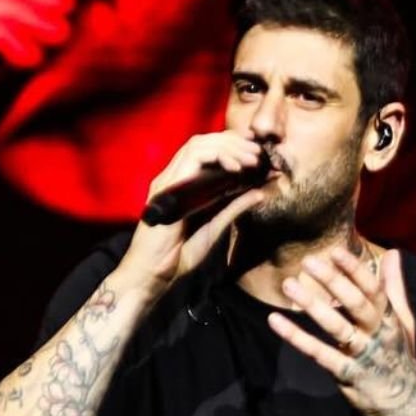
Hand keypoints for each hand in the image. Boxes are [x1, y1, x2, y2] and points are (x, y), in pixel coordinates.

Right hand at [112, 132, 268, 300]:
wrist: (155, 274)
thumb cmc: (179, 256)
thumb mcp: (216, 228)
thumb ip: (234, 208)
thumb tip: (259, 192)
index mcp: (185, 184)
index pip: (208, 151)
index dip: (233, 145)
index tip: (258, 151)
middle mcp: (175, 177)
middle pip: (205, 142)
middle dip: (235, 142)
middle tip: (260, 153)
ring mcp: (169, 179)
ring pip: (199, 144)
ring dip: (229, 147)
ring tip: (252, 159)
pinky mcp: (167, 186)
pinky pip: (193, 158)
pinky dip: (218, 156)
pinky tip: (236, 168)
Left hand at [268, 246, 415, 415]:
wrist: (406, 406)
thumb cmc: (399, 357)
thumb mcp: (402, 322)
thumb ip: (394, 287)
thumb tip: (392, 253)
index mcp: (389, 318)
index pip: (373, 289)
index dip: (354, 270)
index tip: (335, 251)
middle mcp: (378, 334)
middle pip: (356, 304)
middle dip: (334, 282)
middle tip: (308, 262)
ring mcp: (363, 355)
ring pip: (337, 328)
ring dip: (312, 305)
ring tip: (289, 284)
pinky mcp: (347, 374)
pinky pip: (320, 354)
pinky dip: (297, 338)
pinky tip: (275, 321)